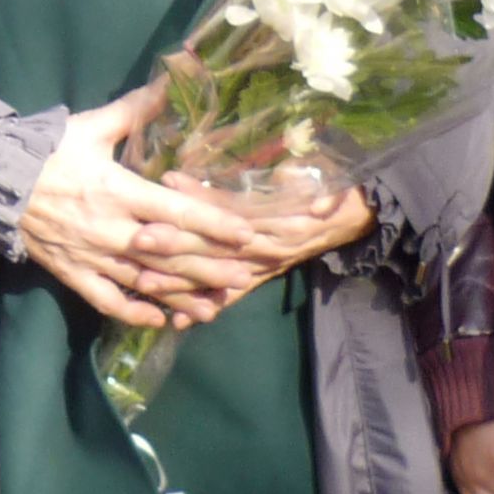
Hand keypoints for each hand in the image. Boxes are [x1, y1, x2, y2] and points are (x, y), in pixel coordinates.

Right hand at [18, 85, 258, 329]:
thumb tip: (171, 79)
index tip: (245, 234)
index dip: (213, 225)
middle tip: (245, 276)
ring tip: (216, 307)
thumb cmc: (46, 150)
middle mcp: (110, 229)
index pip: (176, 212)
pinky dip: (134, 313)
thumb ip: (134, 110)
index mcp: (118, 190)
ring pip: (146, 282)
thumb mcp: (91, 126)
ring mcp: (91, 256)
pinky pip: (107, 300)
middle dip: (210, 267)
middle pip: (170, 254)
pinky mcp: (72, 273)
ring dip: (182, 297)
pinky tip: (160, 321)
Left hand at [141, 179, 372, 319]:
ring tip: (145, 282)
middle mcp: (266, 245)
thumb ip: (289, 176)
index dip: (200, 197)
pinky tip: (178, 323)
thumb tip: (279, 170)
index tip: (167, 184)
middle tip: (139, 238)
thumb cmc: (326, 186)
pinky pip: (231, 297)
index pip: (231, 207)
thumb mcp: (309, 174)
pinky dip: (206, 309)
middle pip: (216, 244)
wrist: (354, 217)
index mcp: (276, 214)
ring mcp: (261, 265)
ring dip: (181, 280)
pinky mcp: (260, 278)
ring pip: (217, 275)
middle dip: (176, 242)